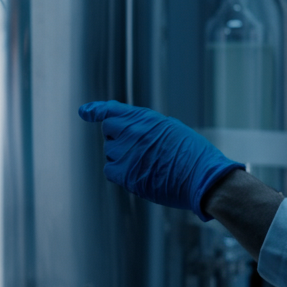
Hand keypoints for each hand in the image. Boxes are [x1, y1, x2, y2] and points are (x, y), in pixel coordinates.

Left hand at [78, 100, 243, 220]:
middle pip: (108, 131)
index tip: (84, 112)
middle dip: (117, 137)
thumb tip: (131, 131)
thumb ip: (147, 127)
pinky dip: (119, 172)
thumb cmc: (193, 155)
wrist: (202, 176)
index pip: (111, 110)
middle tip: (136, 147)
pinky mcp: (126, 174)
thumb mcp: (171, 129)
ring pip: (110, 152)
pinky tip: (137, 174)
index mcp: (145, 118)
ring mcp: (127, 153)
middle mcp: (132, 132)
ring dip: (121, 156)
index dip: (96, 110)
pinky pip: (110, 170)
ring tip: (146, 163)